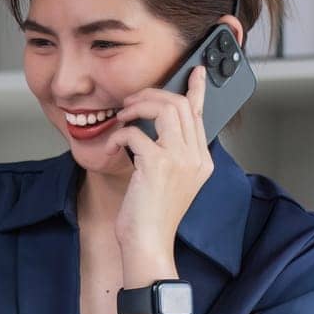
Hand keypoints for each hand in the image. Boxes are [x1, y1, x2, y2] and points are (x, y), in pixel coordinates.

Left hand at [103, 66, 214, 260]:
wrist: (148, 243)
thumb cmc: (151, 215)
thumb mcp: (167, 181)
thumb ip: (168, 153)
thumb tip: (151, 127)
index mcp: (201, 160)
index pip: (201, 114)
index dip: (197, 89)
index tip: (195, 70)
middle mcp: (196, 157)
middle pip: (181, 105)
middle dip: (152, 95)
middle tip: (131, 102)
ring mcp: (180, 160)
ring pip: (165, 109)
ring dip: (138, 107)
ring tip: (122, 117)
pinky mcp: (158, 165)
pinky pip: (136, 132)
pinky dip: (119, 135)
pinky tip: (111, 148)